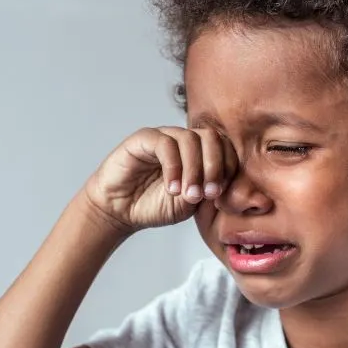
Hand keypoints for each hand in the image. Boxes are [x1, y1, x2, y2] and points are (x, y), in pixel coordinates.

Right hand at [84, 127, 237, 232]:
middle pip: (211, 137)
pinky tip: (172, 188)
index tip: (219, 195)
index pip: (224, 147)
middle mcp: (183, 140)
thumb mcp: (189, 203)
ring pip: (190, 139)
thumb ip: (207, 190)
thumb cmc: (155, 205)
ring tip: (188, 194)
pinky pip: (165, 144)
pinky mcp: (144, 138)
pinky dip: (174, 167)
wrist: (120, 210)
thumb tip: (222, 184)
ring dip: (194, 170)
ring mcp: (164, 136)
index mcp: (199, 153)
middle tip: (208, 193)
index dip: (227, 168)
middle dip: (215, 166)